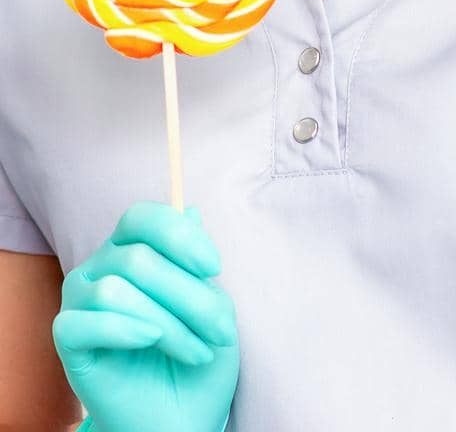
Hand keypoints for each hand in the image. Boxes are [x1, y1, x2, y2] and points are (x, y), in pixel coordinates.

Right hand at [52, 200, 238, 431]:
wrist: (180, 419)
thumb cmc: (197, 356)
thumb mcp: (214, 308)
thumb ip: (197, 264)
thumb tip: (190, 211)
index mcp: (134, 247)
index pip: (144, 218)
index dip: (180, 237)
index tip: (215, 268)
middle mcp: (101, 266)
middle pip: (139, 259)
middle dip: (188, 295)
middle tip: (220, 330)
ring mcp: (80, 300)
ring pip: (116, 289)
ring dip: (167, 322)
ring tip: (196, 351)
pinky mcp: (68, 338)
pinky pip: (85, 321)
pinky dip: (123, 329)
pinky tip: (149, 341)